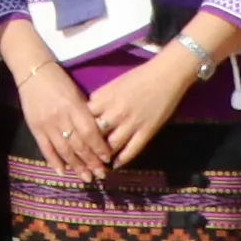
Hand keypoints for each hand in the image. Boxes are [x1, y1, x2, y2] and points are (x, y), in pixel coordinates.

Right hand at [10, 42, 114, 178]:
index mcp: (74, 106)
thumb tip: (99, 134)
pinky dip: (54, 161)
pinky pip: (46, 148)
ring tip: (86, 177)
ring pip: (64, 150)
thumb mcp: (77, 93)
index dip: (99, 148)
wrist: (32, 72)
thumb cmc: (59, 81)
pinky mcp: (35, 127)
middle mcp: (61, 117)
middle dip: (91, 162)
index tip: (108, 159)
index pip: (90, 132)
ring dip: (76, 166)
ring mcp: (47, 124)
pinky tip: (62, 171)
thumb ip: (86, 112)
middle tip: (101, 174)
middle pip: (79, 145)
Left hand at [86, 47, 207, 162]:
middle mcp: (114, 113)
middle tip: (84, 155)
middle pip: (95, 135)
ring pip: (112, 146)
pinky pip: (132, 150)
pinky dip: (122, 160)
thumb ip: (100, 98)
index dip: (78, 129)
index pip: (83, 119)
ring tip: (99, 163)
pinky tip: (116, 165)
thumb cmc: (139, 76)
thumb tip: (89, 111)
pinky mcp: (147, 131)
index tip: (74, 138)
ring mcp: (131, 123)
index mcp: (104, 99)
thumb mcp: (112, 84)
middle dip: (89, 146)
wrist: (166, 75)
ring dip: (104, 156)